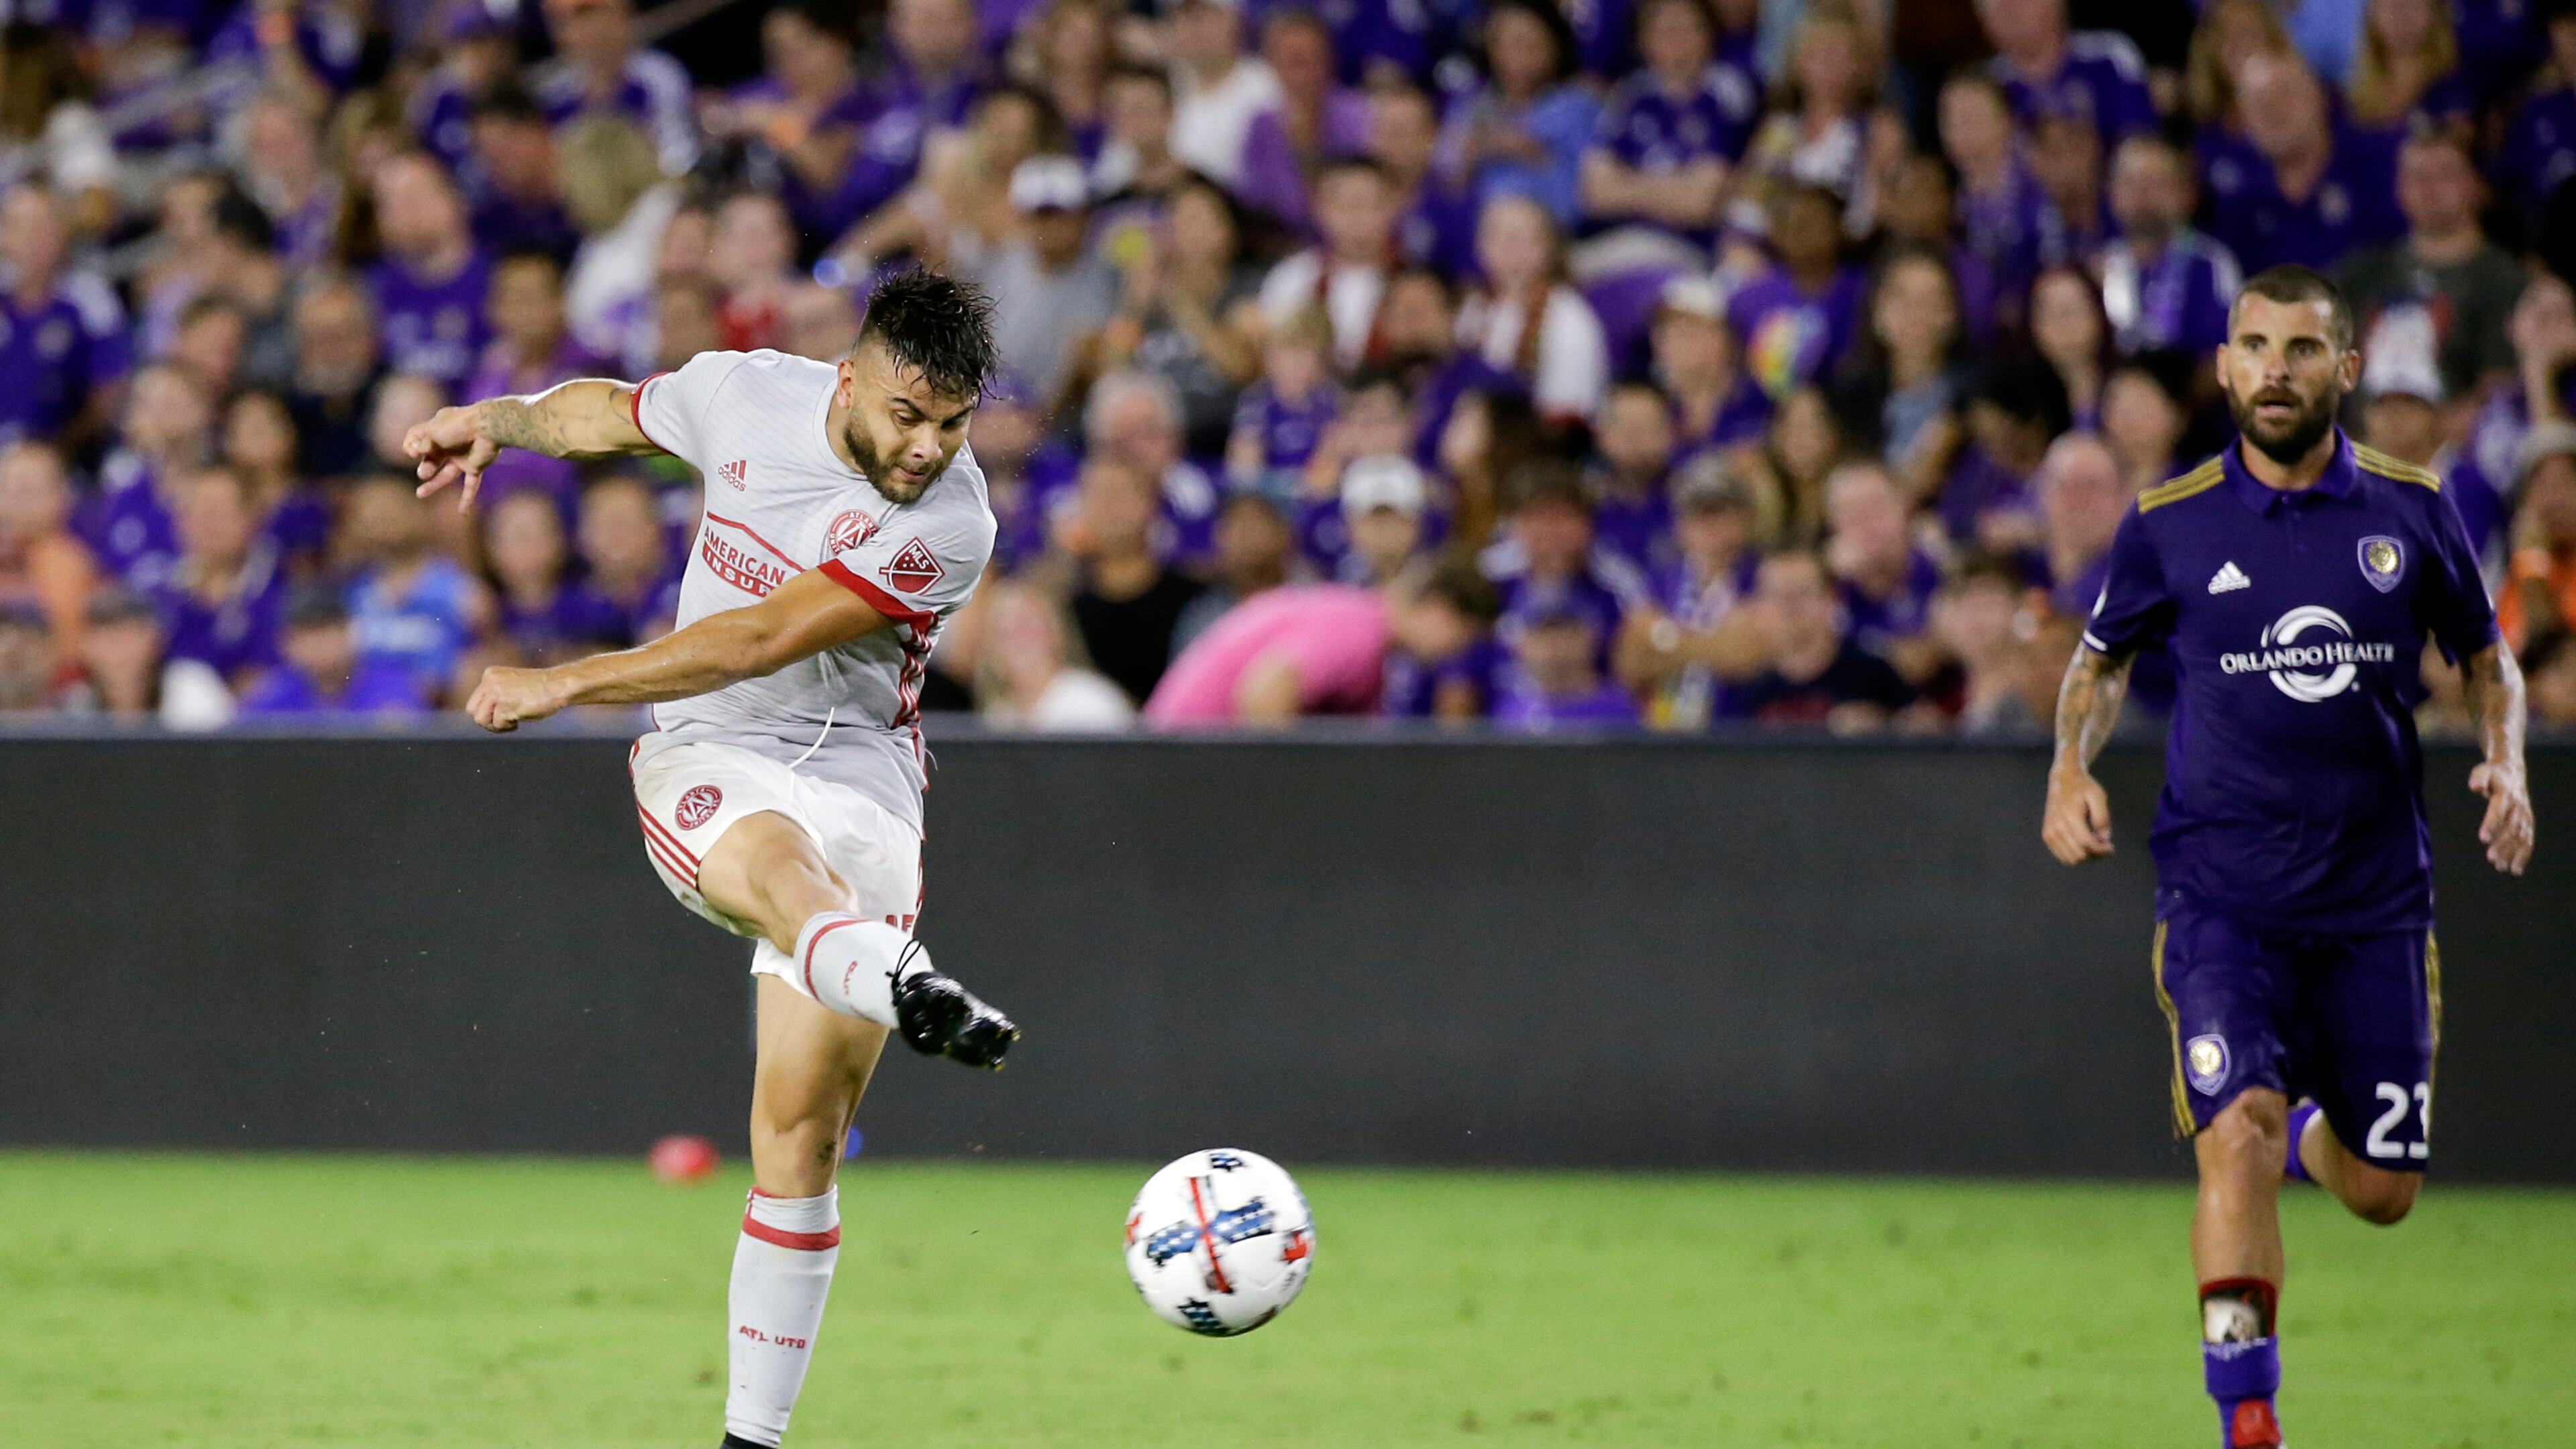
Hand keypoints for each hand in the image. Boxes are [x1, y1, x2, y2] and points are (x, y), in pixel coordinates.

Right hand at [405, 403, 501, 510]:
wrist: (488, 428)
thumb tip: (414, 452)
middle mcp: (449, 443)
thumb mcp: (434, 433)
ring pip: (446, 475)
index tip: (412, 452)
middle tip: (424, 473)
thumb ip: (423, 445)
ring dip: (434, 485)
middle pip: (431, 459)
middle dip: (425, 467)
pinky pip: (471, 485)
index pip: (417, 436)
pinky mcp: (475, 466)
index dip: (411, 445)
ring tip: (420, 494)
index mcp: (437, 429)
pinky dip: (467, 498)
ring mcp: (462, 456)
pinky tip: (462, 512)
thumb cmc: (458, 426)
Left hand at [466, 665, 568, 732]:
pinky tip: (519, 721)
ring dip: (495, 726)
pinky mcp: (505, 705)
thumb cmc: (540, 689)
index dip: (487, 711)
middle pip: (472, 710)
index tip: (504, 713)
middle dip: (486, 720)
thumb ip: (495, 696)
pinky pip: (497, 724)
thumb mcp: (511, 686)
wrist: (559, 685)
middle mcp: (490, 682)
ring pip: (480, 719)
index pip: (475, 700)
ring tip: (511, 722)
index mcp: (490, 674)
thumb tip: (480, 718)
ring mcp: (497, 693)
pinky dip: (508, 727)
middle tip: (504, 722)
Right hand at [2042, 767, 2114, 863]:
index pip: (2087, 843)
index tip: (2111, 846)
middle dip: (2096, 854)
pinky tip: (2084, 844)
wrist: (2062, 780)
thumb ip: (2102, 817)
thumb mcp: (2098, 796)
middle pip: (2079, 854)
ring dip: (2086, 856)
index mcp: (2070, 817)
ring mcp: (2050, 833)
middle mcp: (2057, 827)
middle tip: (2105, 844)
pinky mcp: (2047, 836)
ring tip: (2095, 844)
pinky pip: (2063, 856)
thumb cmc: (2083, 787)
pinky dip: (2076, 855)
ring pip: (2071, 859)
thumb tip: (2104, 838)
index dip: (2101, 850)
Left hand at [2470, 759, 2534, 874]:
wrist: (2512, 772)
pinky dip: (2523, 855)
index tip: (2483, 838)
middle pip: (2511, 827)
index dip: (2492, 823)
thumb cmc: (2492, 774)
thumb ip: (2478, 779)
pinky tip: (2515, 869)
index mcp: (2505, 795)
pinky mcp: (2527, 822)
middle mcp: (2518, 807)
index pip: (2499, 810)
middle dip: (2502, 844)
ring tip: (2500, 867)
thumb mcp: (2483, 772)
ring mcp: (2524, 815)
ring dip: (2512, 853)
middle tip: (2491, 858)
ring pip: (2521, 837)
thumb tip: (2474, 787)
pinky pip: (2528, 840)